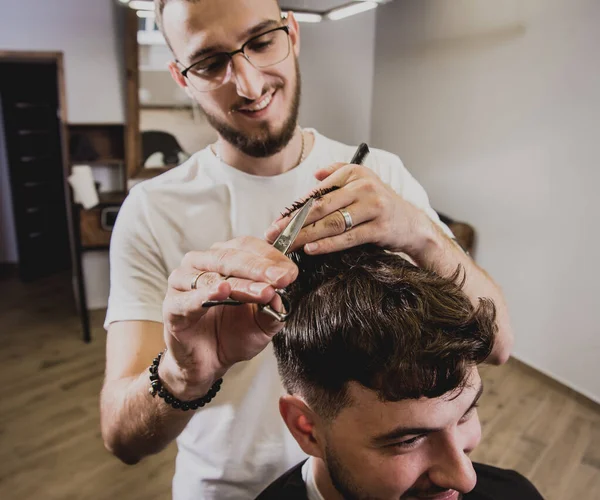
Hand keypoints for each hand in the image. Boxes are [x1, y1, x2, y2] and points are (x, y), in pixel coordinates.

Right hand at [160, 237, 296, 398]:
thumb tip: (281, 294)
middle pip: (232, 256)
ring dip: (241, 283)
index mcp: (225, 259)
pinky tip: (222, 291)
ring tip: (262, 291)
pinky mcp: (172, 305)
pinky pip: (189, 298)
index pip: (249, 247)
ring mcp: (183, 282)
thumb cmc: (234, 334)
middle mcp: (202, 263)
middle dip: (260, 267)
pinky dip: (206, 294)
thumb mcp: (263, 322)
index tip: (291, 272)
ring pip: (214, 274)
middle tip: (282, 278)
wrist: (209, 363)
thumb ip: (273, 307)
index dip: (271, 257)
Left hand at [265, 162, 431, 255]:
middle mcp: (364, 187)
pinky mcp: (380, 228)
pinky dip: (328, 244)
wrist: (412, 224)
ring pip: (332, 223)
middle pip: (321, 208)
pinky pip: (348, 238)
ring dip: (306, 235)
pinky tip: (310, 249)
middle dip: (293, 223)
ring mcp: (373, 208)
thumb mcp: (362, 182)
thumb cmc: (380, 204)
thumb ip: (338, 174)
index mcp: (354, 174)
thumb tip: (315, 175)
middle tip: (274, 234)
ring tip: (287, 244)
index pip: (317, 193)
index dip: (294, 208)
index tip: (277, 221)